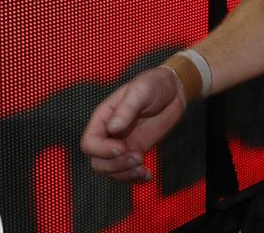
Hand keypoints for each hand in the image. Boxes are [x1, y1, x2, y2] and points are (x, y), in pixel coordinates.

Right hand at [80, 66, 185, 181]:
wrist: (173, 91)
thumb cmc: (154, 85)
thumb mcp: (141, 90)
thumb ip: (126, 108)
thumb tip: (112, 128)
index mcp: (103, 118)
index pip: (89, 142)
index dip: (102, 150)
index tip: (122, 148)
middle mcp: (108, 134)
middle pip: (97, 162)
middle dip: (116, 165)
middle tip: (138, 157)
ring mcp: (121, 145)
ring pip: (111, 170)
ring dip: (125, 175)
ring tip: (143, 169)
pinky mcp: (135, 151)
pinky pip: (127, 172)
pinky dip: (135, 179)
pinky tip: (148, 175)